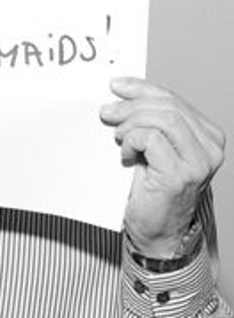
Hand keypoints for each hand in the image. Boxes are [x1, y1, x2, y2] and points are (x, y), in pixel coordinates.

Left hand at [100, 77, 224, 256]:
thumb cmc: (152, 192)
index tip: (117, 85)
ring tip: (118, 138)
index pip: (173, 100)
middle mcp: (210, 148)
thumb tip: (122, 93)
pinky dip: (131, 142)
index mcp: (207, 136)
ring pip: (162, 119)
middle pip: (168, 106)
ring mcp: (199, 162)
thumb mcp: (154, 148)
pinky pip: (151, 139)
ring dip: (130, 124)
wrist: (155, 232)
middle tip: (107, 112)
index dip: (142, 88)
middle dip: (131, 105)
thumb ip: (150, 122)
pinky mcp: (180, 175)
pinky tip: (126, 156)